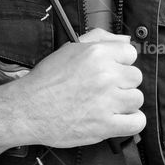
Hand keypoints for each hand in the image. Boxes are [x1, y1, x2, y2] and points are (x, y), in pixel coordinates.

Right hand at [8, 27, 144, 146]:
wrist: (27, 109)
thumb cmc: (46, 80)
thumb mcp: (70, 49)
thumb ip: (101, 39)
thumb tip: (126, 40)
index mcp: (97, 53)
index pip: (130, 54)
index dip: (120, 63)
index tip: (111, 71)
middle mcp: (105, 75)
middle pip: (135, 77)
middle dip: (122, 83)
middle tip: (104, 90)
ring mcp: (107, 101)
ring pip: (137, 99)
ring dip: (124, 103)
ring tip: (107, 105)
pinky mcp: (106, 125)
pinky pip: (137, 122)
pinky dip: (130, 122)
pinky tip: (117, 119)